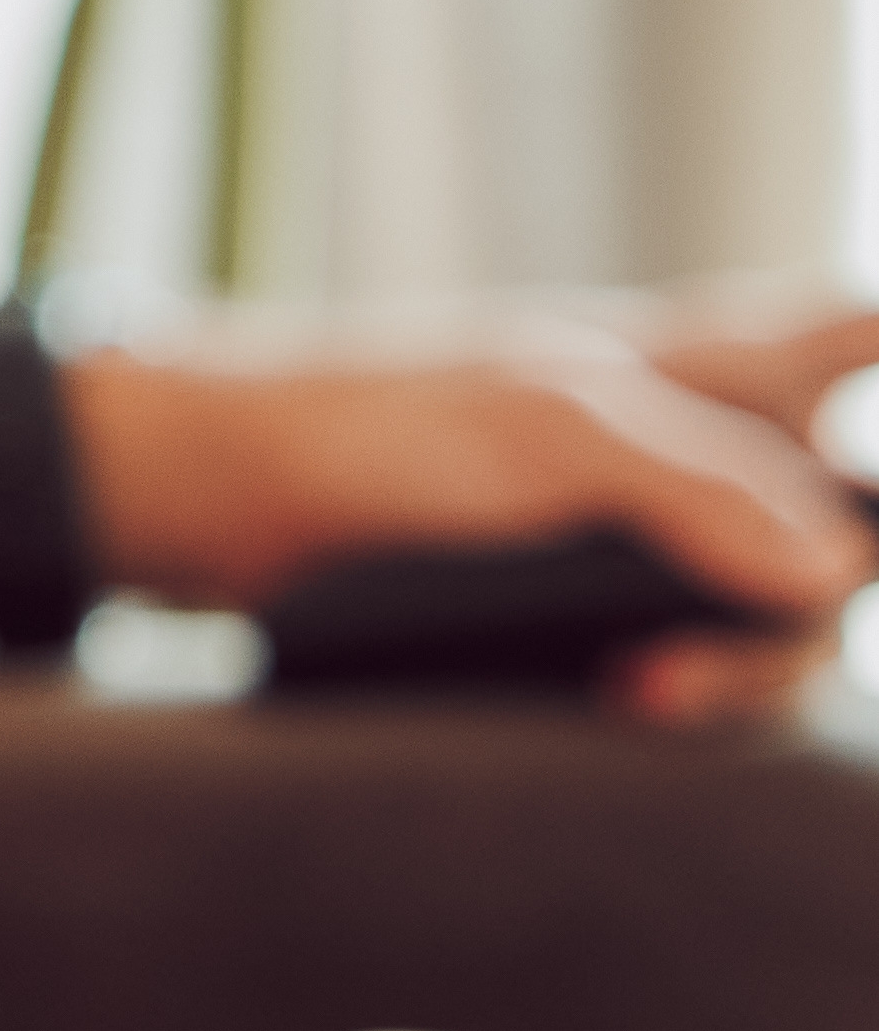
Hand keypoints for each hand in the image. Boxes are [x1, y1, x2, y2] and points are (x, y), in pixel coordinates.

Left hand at [74, 290, 878, 703]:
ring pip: (774, 607)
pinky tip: (627, 698)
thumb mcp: (553, 432)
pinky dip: (684, 684)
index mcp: (706, 363)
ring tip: (647, 690)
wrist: (217, 493)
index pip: (858, 332)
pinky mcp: (585, 599)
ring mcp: (643, 525)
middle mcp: (695, 440)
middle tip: (734, 643)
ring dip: (746, 662)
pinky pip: (688, 650)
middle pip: (845, 523)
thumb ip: (700, 491)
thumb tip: (826, 576)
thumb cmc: (374, 422)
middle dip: (812, 599)